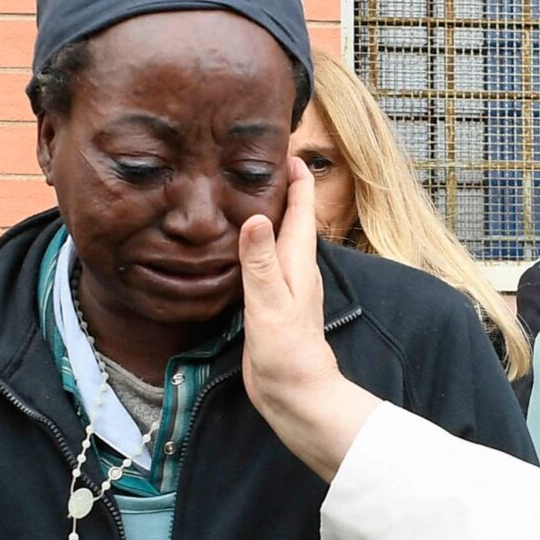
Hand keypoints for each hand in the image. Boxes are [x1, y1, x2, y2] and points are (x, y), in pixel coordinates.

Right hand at [238, 156, 382, 481]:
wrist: (296, 395)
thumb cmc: (287, 352)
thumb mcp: (268, 302)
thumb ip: (261, 260)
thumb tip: (257, 216)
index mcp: (297, 262)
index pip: (300, 207)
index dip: (295, 175)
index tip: (281, 144)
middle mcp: (294, 269)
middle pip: (290, 217)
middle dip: (280, 186)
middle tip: (257, 158)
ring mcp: (284, 287)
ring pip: (277, 239)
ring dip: (267, 214)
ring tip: (245, 190)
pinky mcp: (270, 304)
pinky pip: (263, 263)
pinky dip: (254, 245)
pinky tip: (239, 245)